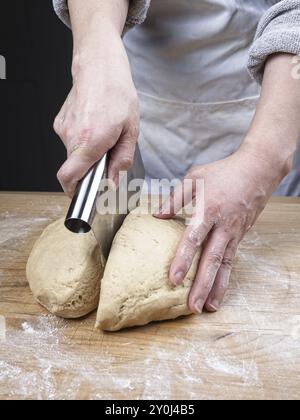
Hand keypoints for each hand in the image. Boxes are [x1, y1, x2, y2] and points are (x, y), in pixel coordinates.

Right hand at [54, 28, 138, 196]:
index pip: (68, 177)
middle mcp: (72, 136)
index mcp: (90, 141)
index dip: (74, 191)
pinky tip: (95, 124)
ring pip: (73, 154)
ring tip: (104, 133)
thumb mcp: (131, 130)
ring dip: (88, 152)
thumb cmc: (117, 93)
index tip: (83, 194)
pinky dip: (82, 140)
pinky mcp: (60, 121)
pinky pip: (71, 140)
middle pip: (75, 167)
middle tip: (108, 154)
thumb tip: (113, 181)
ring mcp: (63, 128)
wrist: (98, 65)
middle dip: (90, 168)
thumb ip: (122, 159)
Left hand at [155, 146, 286, 313]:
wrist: (258, 170)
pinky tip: (218, 292)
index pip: (194, 238)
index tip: (173, 278)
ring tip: (206, 308)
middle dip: (201, 285)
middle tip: (192, 307)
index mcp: (209, 209)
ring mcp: (234, 233)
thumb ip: (176, 198)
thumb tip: (157, 216)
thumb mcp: (196, 177)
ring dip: (215, 288)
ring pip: (225, 265)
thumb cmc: (223, 172)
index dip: (183, 259)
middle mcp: (223, 225)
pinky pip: (232, 261)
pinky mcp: (240, 236)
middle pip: (212, 259)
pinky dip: (225, 278)